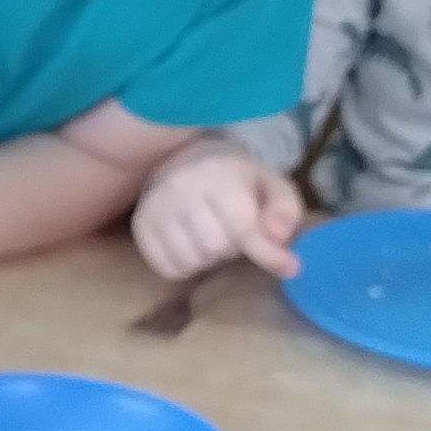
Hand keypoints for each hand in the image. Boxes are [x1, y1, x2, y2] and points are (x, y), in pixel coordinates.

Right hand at [131, 143, 305, 284]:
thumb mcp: (270, 185)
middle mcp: (181, 189)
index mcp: (218, 176)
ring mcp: (155, 207)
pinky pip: (167, 268)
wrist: (185, 161)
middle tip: (234, 236)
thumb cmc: (235, 179)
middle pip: (214, 248)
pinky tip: (192, 247)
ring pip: (189, 261)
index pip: (241, 225)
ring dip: (207, 260)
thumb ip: (283, 210)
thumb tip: (277, 238)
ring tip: (211, 240)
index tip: (290, 268)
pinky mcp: (141, 225)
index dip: (267, 252)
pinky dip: (185, 267)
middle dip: (231, 250)